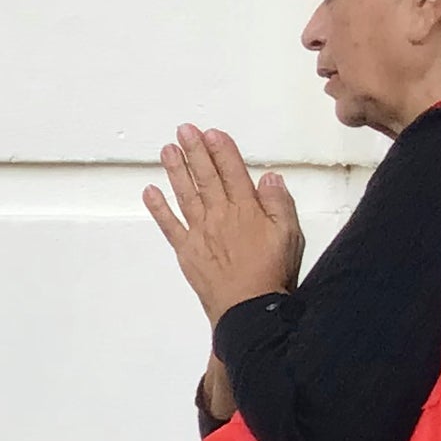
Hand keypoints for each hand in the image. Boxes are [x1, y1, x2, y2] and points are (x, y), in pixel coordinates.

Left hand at [144, 124, 304, 327]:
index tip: (212, 133)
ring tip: (168, 149)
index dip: (222, 150)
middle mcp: (220, 216)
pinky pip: (169, 225)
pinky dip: (159, 208)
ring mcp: (200, 232)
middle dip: (195, 151)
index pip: (233, 171)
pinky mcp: (187, 251)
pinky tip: (150, 191)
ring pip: (186, 194)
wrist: (248, 310)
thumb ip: (279, 203)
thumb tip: (270, 177)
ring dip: (176, 170)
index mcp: (247, 209)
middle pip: (206, 176)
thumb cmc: (271, 274)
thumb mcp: (289, 235)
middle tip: (184, 130)